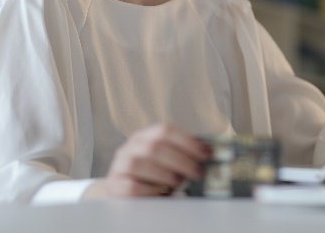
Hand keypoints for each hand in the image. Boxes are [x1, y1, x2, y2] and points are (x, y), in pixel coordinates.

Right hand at [84, 124, 209, 198]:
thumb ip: (182, 155)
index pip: (165, 130)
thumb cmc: (150, 175)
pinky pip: (132, 186)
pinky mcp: (114, 185)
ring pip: (140, 164)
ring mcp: (119, 165)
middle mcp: (130, 147)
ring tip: (179, 183)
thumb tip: (210, 154)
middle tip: (198, 173)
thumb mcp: (165, 160)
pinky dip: (150, 191)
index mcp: (145, 136)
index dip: (188, 141)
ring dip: (165, 174)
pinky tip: (161, 194)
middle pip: (155, 147)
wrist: (121, 190)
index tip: (206, 153)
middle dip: (182, 160)